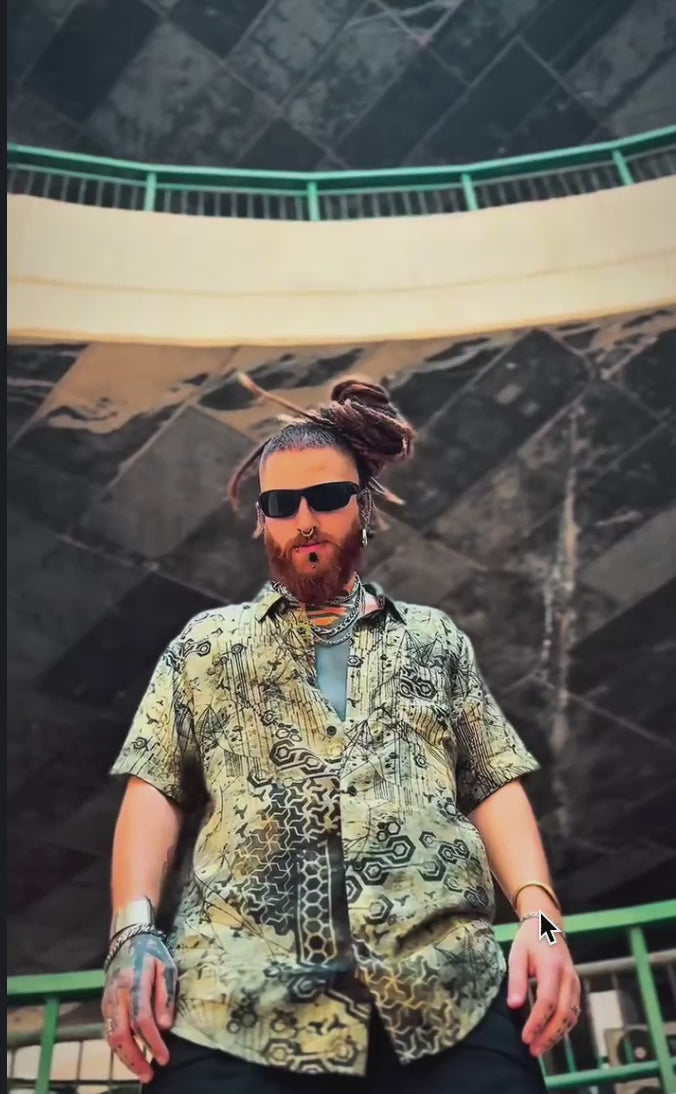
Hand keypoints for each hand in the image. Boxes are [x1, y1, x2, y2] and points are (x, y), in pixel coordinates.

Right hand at [101, 932, 176, 1082]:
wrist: (127, 940)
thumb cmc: (152, 954)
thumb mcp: (166, 967)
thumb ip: (165, 996)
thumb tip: (165, 1026)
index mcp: (135, 983)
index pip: (142, 1020)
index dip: (153, 1042)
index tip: (164, 1058)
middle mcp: (117, 995)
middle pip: (120, 1034)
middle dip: (134, 1059)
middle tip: (150, 1075)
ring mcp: (107, 1001)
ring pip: (111, 1037)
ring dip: (125, 1058)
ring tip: (142, 1072)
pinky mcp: (104, 1006)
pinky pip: (109, 1032)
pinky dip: (120, 1048)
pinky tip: (133, 1057)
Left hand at [507, 915, 580, 1057]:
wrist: (548, 924)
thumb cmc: (529, 940)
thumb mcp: (517, 954)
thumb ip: (516, 980)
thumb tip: (514, 1006)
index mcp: (552, 967)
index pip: (547, 1001)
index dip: (537, 1022)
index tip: (525, 1037)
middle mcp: (568, 977)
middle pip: (563, 1014)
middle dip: (549, 1035)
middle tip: (533, 1050)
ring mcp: (575, 983)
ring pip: (572, 1016)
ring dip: (557, 1035)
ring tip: (540, 1048)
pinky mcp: (576, 987)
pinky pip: (574, 1012)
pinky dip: (563, 1027)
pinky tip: (550, 1036)